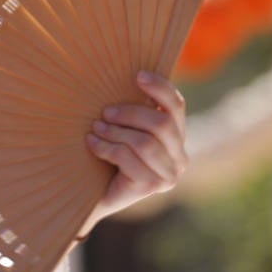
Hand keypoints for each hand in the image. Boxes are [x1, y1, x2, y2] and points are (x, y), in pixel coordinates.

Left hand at [83, 71, 186, 229]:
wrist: (91, 196)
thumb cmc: (106, 155)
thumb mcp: (122, 128)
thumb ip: (133, 111)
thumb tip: (131, 76)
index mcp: (176, 137)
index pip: (176, 106)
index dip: (160, 88)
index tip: (138, 75)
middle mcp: (180, 157)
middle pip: (161, 123)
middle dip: (130, 113)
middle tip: (105, 112)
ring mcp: (169, 175)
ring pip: (144, 142)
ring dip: (115, 132)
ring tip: (95, 129)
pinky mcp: (151, 187)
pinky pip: (128, 158)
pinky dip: (106, 148)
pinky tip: (92, 144)